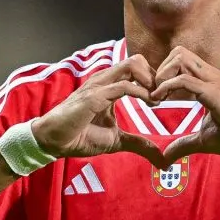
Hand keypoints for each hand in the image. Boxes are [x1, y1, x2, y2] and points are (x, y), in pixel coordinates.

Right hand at [32, 55, 163, 166]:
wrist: (54, 142)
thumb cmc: (81, 136)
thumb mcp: (117, 141)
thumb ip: (140, 145)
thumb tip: (162, 160)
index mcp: (111, 85)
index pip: (139, 69)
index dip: (155, 81)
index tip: (165, 99)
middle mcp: (106, 80)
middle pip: (138, 60)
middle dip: (157, 76)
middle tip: (164, 97)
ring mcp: (99, 85)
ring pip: (133, 65)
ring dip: (151, 81)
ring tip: (158, 100)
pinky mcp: (94, 96)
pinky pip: (124, 86)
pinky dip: (142, 92)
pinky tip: (150, 104)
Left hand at [152, 46, 219, 165]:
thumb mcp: (204, 140)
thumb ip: (183, 144)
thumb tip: (166, 157)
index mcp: (210, 81)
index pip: (181, 60)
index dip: (163, 74)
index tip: (154, 96)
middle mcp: (211, 75)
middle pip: (178, 51)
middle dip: (159, 69)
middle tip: (152, 93)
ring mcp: (213, 81)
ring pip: (180, 58)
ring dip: (161, 75)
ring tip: (155, 97)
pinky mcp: (213, 93)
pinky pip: (183, 80)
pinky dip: (165, 87)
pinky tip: (158, 101)